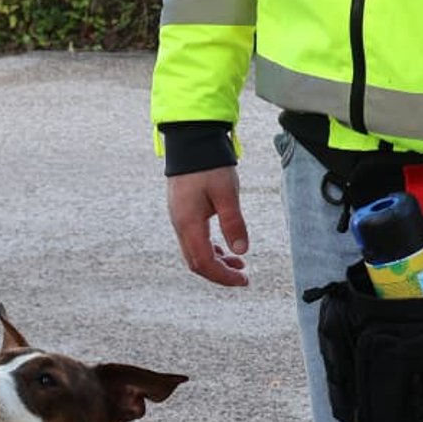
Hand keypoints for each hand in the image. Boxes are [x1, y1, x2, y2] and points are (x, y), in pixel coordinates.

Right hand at [167, 166, 249, 287]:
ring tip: (238, 263)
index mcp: (189, 224)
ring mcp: (179, 219)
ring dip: (216, 262)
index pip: (204, 262)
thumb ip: (233, 223)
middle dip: (220, 273)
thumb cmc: (209, 165)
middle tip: (243, 276)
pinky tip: (224, 249)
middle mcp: (180, 225)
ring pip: (194, 252)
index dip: (223, 276)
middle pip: (196, 262)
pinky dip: (210, 249)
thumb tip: (241, 251)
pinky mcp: (183, 212)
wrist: (191, 141)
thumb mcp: (227, 194)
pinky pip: (193, 240)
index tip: (243, 279)